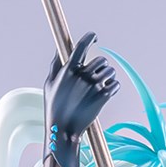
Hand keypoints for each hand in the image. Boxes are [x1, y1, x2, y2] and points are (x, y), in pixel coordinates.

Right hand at [44, 33, 116, 166]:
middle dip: (101, 66)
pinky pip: (115, 84)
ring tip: (101, 85)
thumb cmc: (54, 106)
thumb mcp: (50, 83)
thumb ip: (56, 65)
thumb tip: (59, 49)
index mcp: (68, 69)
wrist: (63, 130)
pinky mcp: (103, 97)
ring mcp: (94, 86)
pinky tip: (106, 93)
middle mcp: (82, 75)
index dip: (90, 37)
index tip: (94, 37)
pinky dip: (113, 87)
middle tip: (97, 74)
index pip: (82, 46)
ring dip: (108, 76)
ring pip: (110, 72)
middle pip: (101, 60)